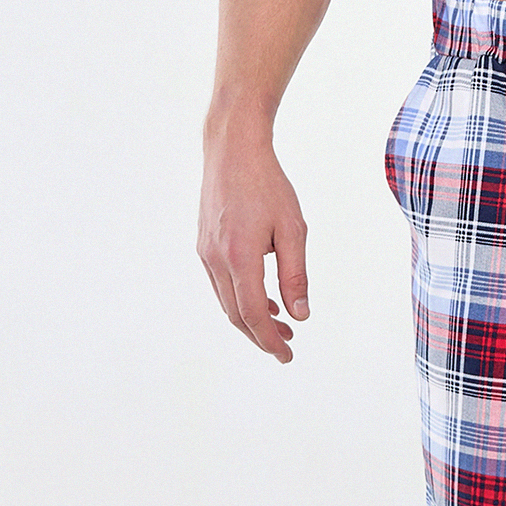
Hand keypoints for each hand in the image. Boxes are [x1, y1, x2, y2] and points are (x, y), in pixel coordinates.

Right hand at [197, 119, 310, 362]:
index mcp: (239, 257)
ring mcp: (206, 252)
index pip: (252, 314)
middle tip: (286, 347)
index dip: (270, 339)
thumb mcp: (292, 230)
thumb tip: (300, 314)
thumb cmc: (268, 185)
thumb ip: (296, 275)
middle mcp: (216, 259)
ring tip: (280, 325)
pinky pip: (221, 284)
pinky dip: (240, 299)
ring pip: (226, 301)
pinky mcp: (204, 245)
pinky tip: (262, 299)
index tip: (287, 355)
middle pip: (235, 314)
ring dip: (251, 319)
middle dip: (261, 336)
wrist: (233, 150)